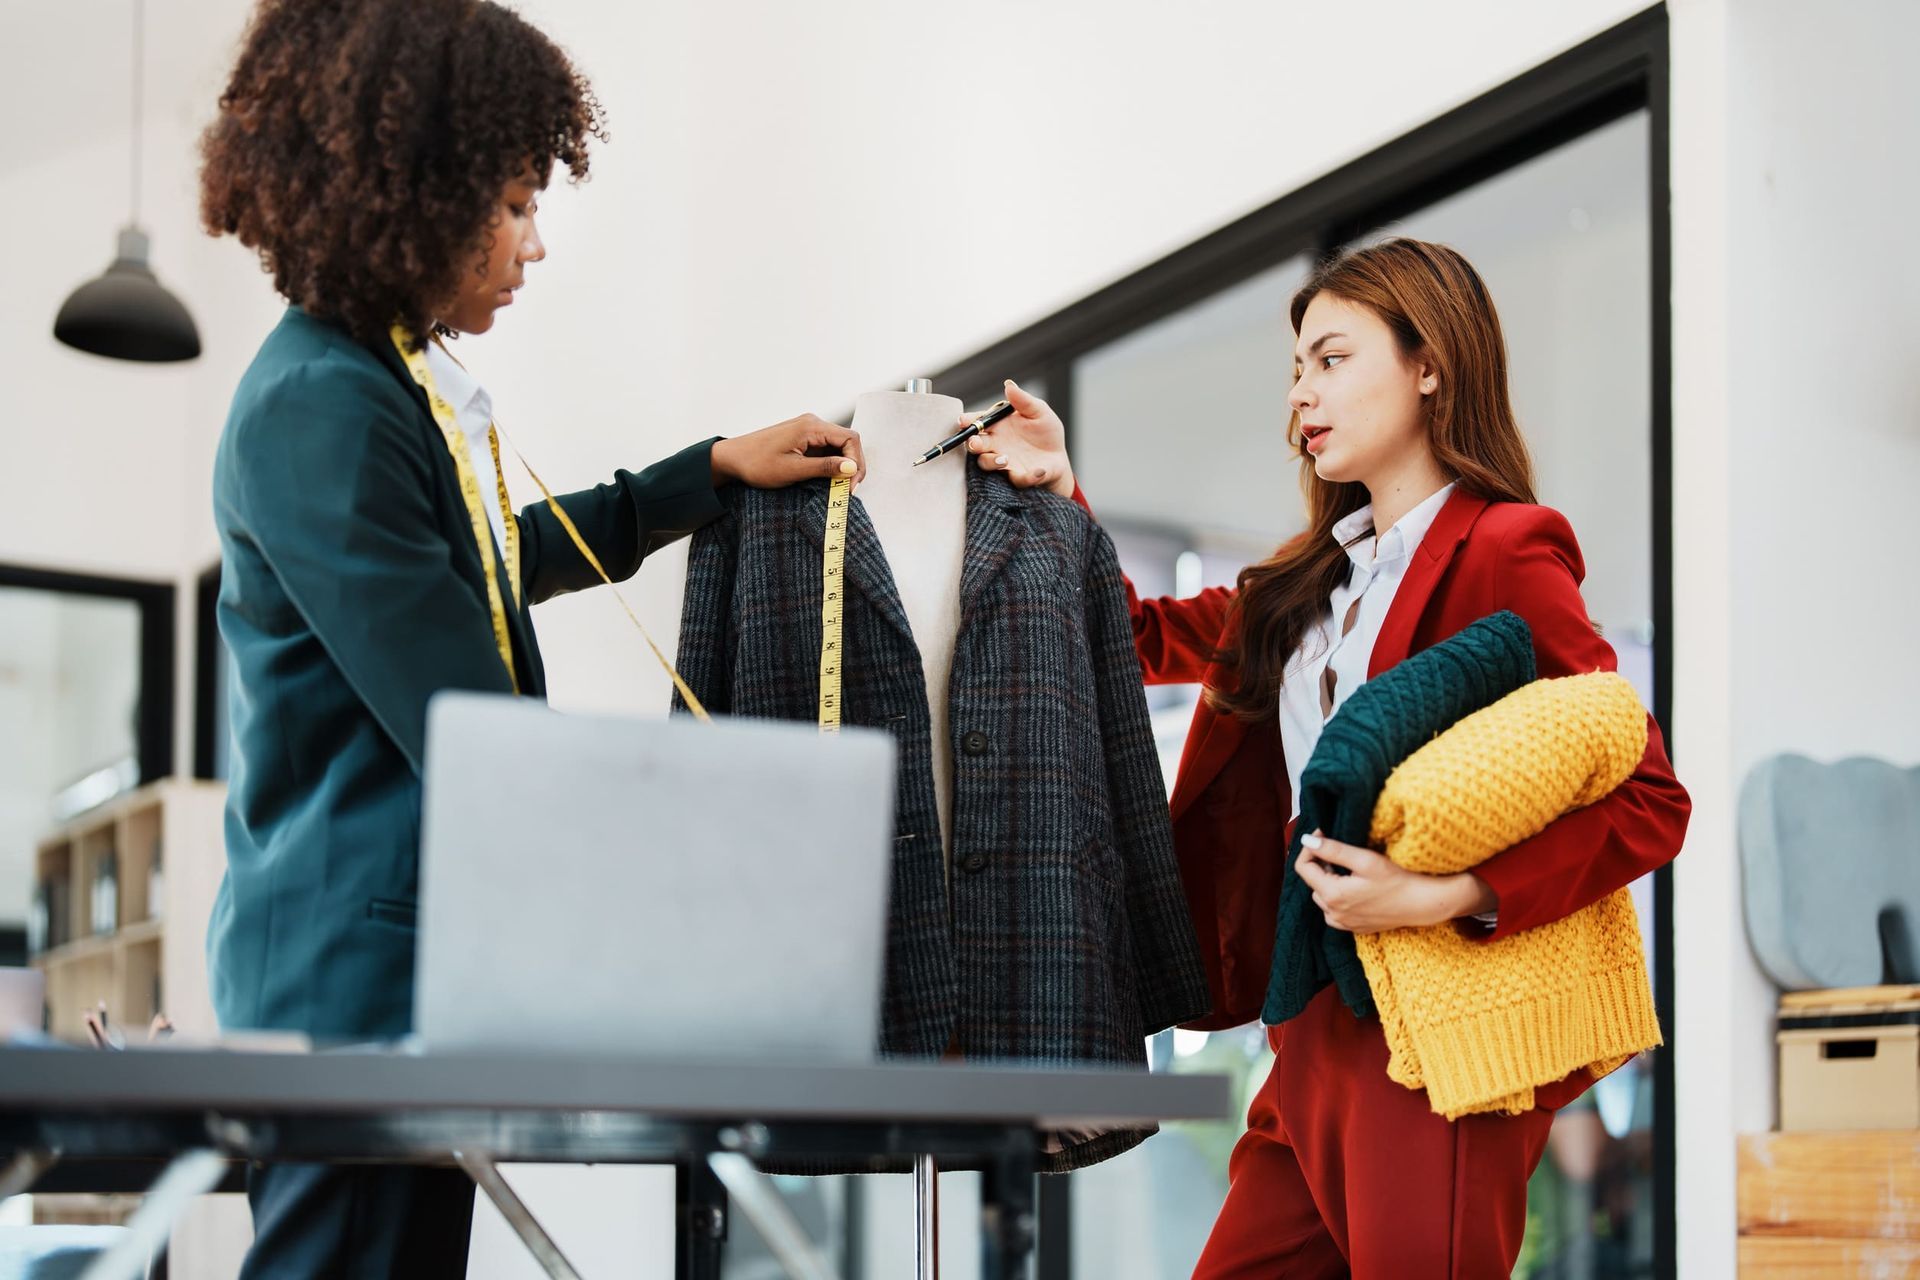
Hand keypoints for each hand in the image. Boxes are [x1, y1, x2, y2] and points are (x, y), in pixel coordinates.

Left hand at [711, 414, 865, 491]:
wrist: (732, 458)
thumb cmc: (757, 464)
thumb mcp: (793, 470)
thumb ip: (824, 468)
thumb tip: (852, 468)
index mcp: (811, 427)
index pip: (850, 439)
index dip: (856, 462)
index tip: (851, 486)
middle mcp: (813, 424)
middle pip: (848, 442)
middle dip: (852, 466)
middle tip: (848, 490)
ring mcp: (808, 431)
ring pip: (838, 448)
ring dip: (842, 467)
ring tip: (838, 489)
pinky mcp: (804, 439)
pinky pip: (826, 450)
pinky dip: (831, 465)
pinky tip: (827, 481)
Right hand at [965, 379, 1074, 496]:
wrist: (1057, 455)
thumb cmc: (1045, 431)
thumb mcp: (1039, 411)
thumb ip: (1023, 400)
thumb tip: (1009, 384)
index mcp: (997, 425)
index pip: (978, 422)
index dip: (968, 421)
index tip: (964, 420)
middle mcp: (995, 444)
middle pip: (975, 444)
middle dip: (973, 443)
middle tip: (975, 443)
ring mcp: (1004, 462)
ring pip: (986, 463)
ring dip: (992, 461)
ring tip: (1005, 458)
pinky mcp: (1017, 477)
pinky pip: (1017, 479)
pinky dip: (1027, 476)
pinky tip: (1038, 471)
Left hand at [1294, 831, 1495, 933]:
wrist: (1422, 904)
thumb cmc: (1397, 879)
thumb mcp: (1364, 859)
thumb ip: (1332, 849)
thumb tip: (1307, 840)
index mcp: (1332, 895)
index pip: (1303, 867)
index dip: (1310, 847)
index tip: (1323, 834)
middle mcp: (1333, 913)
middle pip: (1313, 882)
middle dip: (1321, 864)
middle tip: (1341, 853)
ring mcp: (1344, 923)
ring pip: (1322, 897)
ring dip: (1329, 882)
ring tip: (1349, 870)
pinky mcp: (1354, 928)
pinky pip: (1334, 912)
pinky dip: (1338, 898)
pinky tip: (1355, 889)